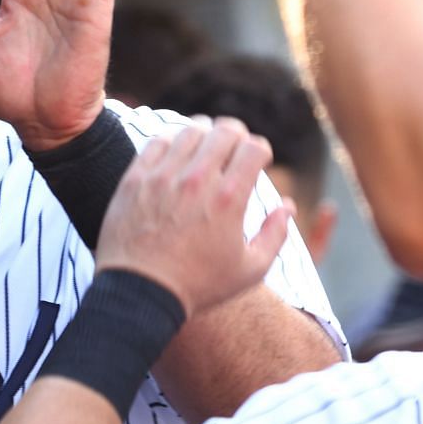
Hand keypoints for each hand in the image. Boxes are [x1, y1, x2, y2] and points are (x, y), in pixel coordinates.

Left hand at [97, 118, 293, 316]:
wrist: (140, 293)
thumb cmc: (198, 286)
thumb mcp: (251, 270)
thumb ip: (276, 235)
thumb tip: (287, 206)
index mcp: (229, 199)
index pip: (254, 146)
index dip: (261, 150)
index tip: (257, 161)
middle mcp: (196, 181)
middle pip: (225, 131)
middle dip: (237, 135)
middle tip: (234, 148)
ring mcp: (162, 177)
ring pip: (190, 130)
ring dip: (204, 135)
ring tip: (206, 148)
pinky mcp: (135, 179)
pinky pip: (158, 142)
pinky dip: (173, 141)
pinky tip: (177, 154)